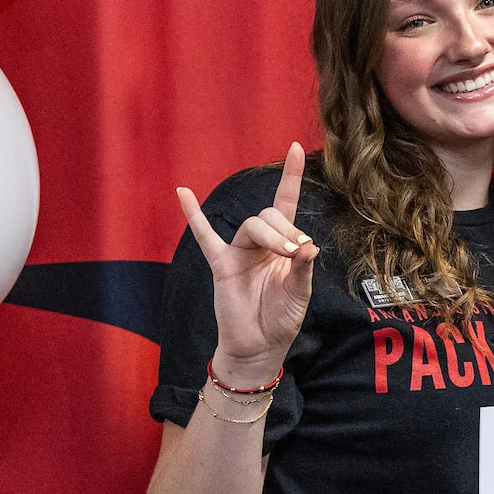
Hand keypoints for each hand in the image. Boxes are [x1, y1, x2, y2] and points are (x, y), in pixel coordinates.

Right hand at [176, 142, 318, 379]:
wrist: (259, 346)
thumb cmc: (282, 318)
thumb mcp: (300, 294)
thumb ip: (304, 268)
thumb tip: (310, 245)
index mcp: (284, 246)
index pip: (287, 204)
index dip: (291, 177)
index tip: (296, 147)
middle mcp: (261, 244)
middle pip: (269, 216)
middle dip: (286, 230)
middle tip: (296, 252)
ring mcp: (239, 252)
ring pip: (252, 226)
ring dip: (271, 235)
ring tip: (285, 253)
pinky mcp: (221, 265)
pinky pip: (205, 237)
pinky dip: (194, 216)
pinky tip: (183, 193)